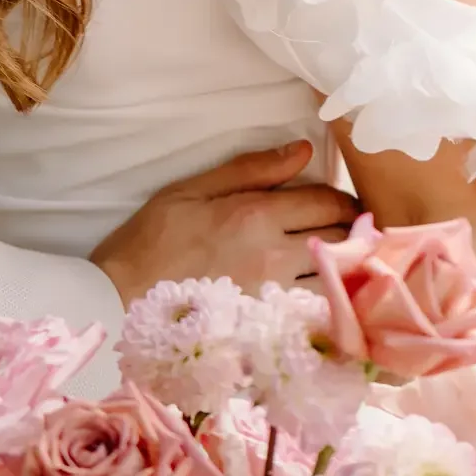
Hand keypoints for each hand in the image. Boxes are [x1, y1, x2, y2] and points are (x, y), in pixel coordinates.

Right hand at [90, 140, 360, 303]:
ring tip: (338, 265)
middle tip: (347, 232)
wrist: (121, 297)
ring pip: (339, 279)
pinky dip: (330, 302)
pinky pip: (320, 313)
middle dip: (353, 232)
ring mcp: (274, 295)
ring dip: (346, 268)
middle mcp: (274, 255)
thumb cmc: (151, 240)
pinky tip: (324, 298)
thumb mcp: (191, 190)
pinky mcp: (269, 325)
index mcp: (256, 215)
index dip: (344, 200)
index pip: (328, 202)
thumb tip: (303, 150)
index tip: (340, 204)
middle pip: (344, 241)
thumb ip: (250, 170)